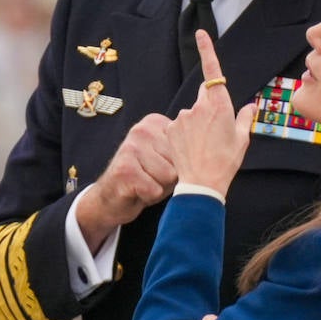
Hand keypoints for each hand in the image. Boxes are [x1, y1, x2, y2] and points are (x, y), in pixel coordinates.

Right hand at [77, 112, 176, 251]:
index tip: (163, 166)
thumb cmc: (146, 178)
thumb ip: (183, 150)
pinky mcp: (124, 168)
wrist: (111, 197)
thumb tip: (209, 153)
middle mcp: (142, 130)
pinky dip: (148, 196)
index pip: (188, 147)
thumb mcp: (166, 158)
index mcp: (156, 122)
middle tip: (153, 178)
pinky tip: (137, 191)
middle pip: (179, 162)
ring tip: (147, 183)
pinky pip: (153, 189)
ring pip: (168, 176)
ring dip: (160, 187)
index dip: (180, 165)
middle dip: (171, 177)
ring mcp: (131, 147)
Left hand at [166, 31, 254, 195]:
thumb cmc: (226, 161)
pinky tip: (191, 148)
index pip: (212, 71)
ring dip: (197, 123)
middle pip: (204, 97)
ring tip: (204, 145)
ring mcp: (182, 117)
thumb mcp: (242, 139)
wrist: (202, 183)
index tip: (201, 34)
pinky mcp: (170, 128)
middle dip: (210, 106)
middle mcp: (199, 106)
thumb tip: (250, 107)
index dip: (207, 50)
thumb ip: (245, 118)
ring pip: (192, 113)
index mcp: (220, 105)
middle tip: (217, 130)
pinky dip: (185, 133)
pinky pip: (180, 125)